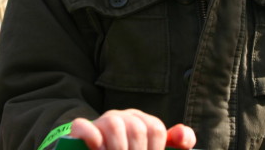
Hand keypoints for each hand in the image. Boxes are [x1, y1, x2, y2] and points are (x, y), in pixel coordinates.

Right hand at [70, 109, 195, 149]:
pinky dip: (92, 138)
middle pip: (137, 128)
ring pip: (114, 125)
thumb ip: (173, 144)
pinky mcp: (82, 128)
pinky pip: (84, 126)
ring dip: (117, 148)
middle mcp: (123, 117)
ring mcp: (102, 121)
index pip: (156, 129)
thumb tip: (183, 135)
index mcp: (143, 122)